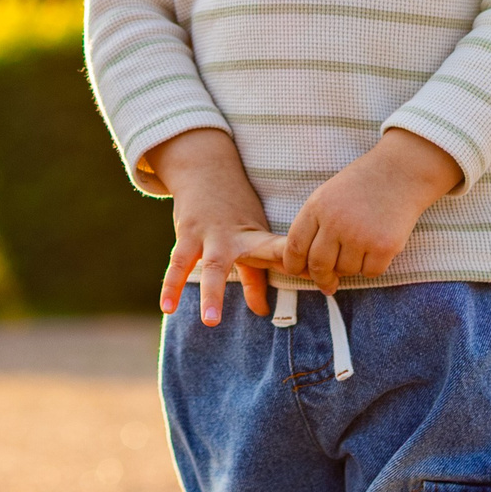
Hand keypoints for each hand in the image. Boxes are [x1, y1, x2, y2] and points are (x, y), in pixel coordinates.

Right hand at [149, 128, 281, 326]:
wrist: (202, 169)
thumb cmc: (233, 211)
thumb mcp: (249, 238)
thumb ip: (254, 277)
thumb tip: (262, 311)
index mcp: (257, 237)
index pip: (282, 252)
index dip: (299, 265)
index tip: (323, 280)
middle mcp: (236, 237)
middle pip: (252, 261)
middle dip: (259, 283)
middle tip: (272, 309)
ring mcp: (209, 234)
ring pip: (210, 266)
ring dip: (211, 293)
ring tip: (210, 321)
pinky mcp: (186, 235)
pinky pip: (177, 264)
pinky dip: (171, 286)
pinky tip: (167, 307)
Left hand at [281, 128, 462, 290]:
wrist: (399, 173)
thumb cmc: (360, 186)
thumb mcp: (327, 195)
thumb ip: (315, 224)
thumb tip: (306, 263)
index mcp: (316, 207)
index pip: (295, 245)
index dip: (293, 264)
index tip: (296, 272)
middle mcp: (335, 222)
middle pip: (318, 265)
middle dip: (321, 279)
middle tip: (327, 285)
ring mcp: (360, 235)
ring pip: (346, 270)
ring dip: (351, 268)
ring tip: (360, 248)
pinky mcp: (384, 246)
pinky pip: (371, 272)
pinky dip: (372, 268)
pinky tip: (376, 251)